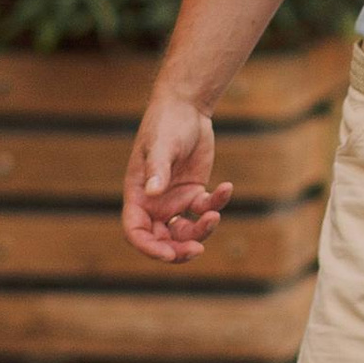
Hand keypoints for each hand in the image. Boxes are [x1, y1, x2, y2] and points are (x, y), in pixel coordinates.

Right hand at [121, 84, 232, 264]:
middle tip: (197, 249)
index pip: (136, 232)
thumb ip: (157, 169)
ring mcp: (176, 200)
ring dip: (200, 231)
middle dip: (178, 249)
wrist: (186, 108)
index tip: (169, 254)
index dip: (149, 248)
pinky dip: (217, 203)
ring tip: (214, 215)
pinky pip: (205, 208)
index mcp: (137, 196)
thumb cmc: (166, 124)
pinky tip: (226, 187)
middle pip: (162, 240)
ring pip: (185, 231)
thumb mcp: (161, 145)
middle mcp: (154, 203)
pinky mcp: (195, 192)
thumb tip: (151, 193)